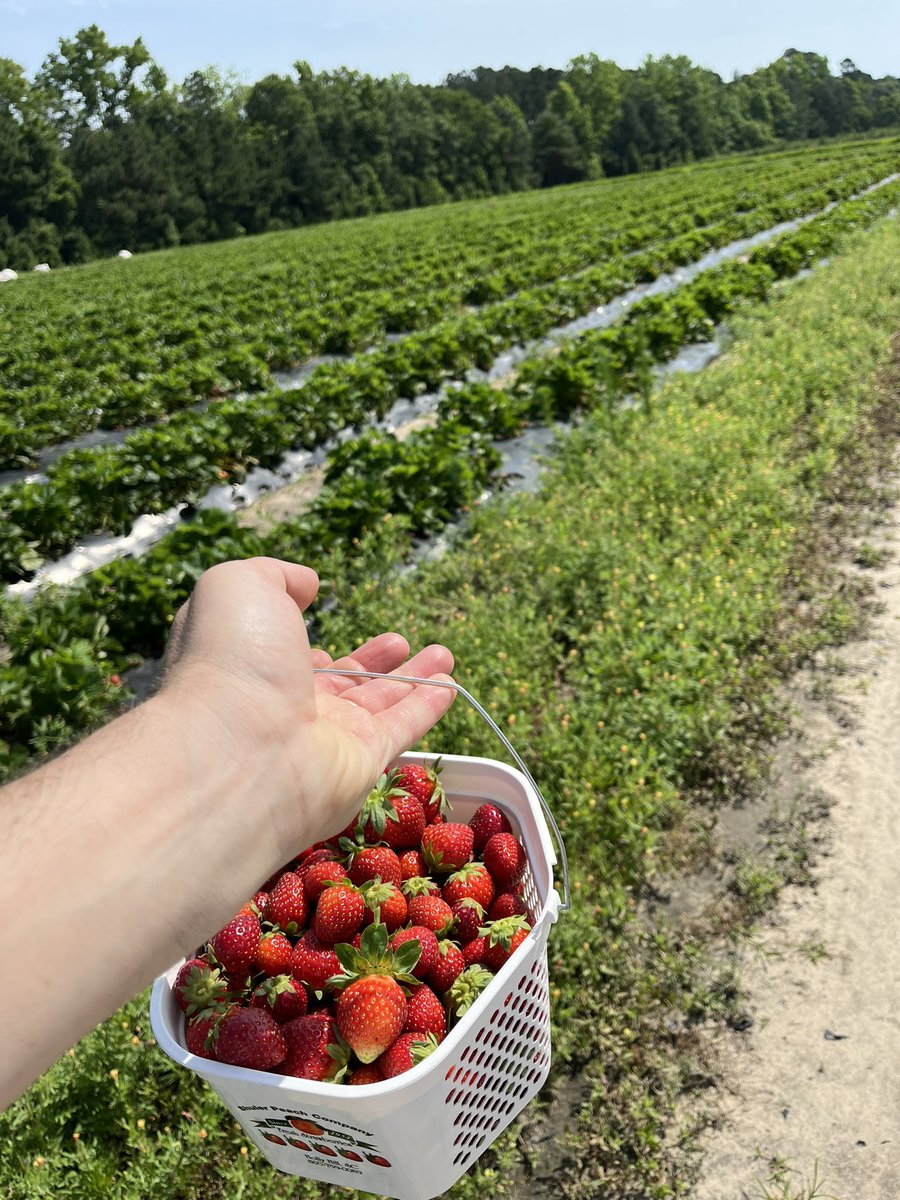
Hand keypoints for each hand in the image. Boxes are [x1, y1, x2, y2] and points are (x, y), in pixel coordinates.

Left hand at [161, 557, 454, 852]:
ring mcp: (326, 738)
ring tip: (443, 653)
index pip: (287, 659)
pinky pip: (402, 729)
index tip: (318, 628)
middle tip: (400, 642)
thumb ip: (275, 575)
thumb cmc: (231, 660)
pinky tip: (450, 685)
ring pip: (380, 703)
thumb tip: (308, 583)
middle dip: (373, 659)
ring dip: (414, 677)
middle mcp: (288, 706)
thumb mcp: (238, 587)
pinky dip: (428, 706)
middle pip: (340, 683)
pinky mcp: (362, 763)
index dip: (304, 645)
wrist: (238, 748)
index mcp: (253, 668)